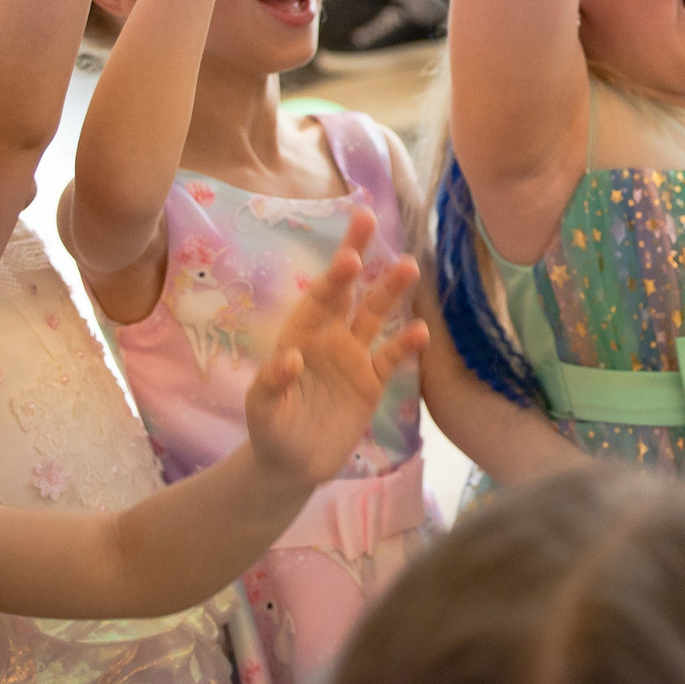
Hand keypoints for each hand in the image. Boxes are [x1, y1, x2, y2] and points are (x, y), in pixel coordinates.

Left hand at [243, 211, 427, 489]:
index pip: (318, 299)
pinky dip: (406, 344)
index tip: (351, 257)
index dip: (334, 278)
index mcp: (299, 337)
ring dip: (390, 291)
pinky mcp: (371, 381)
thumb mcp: (262, 411)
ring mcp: (352, 357)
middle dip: (356, 254)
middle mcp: (328, 338)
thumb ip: (270, 383)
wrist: (293, 465)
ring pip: (374, 316)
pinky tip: (422, 330)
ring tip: (409, 266)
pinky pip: (391, 357)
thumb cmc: (271, 432)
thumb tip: (288, 356)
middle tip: (368, 218)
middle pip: (346, 290)